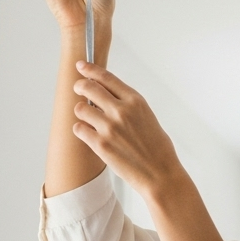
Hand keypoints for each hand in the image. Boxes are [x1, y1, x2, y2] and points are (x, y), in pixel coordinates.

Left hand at [70, 61, 183, 197]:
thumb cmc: (158, 149)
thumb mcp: (148, 118)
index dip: (90, 69)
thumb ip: (129, 106)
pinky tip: (90, 134)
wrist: (161, 175)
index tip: (81, 65)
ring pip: (80, 108)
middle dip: (80, 86)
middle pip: (88, 87)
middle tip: (78, 89)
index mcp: (136, 101)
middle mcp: (121, 111)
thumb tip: (109, 98)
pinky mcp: (100, 144)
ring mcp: (109, 127)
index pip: (106, 77)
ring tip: (89, 119)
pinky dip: (81, 130)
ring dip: (82, 112)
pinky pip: (79, 128)